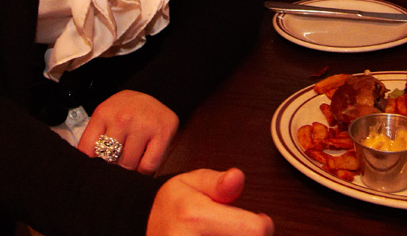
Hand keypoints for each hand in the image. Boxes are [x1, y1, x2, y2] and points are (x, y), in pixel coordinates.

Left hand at [78, 90, 177, 173]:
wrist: (158, 93)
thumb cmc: (128, 110)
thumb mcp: (107, 116)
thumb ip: (94, 138)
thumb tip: (85, 166)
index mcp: (103, 113)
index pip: (87, 150)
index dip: (92, 164)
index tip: (97, 167)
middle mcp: (122, 118)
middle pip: (109, 160)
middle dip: (113, 164)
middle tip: (119, 157)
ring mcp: (143, 124)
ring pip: (129, 165)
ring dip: (130, 167)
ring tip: (133, 156)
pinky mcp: (162, 132)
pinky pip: (148, 166)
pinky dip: (145, 169)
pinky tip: (145, 157)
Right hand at [148, 168, 273, 235]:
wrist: (144, 227)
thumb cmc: (172, 206)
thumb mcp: (191, 182)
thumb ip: (218, 182)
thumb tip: (237, 177)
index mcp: (195, 218)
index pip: (256, 231)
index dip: (262, 224)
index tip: (255, 220)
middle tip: (235, 229)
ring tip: (225, 235)